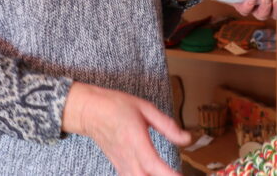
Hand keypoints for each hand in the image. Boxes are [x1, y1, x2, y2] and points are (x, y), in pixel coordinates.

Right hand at [62, 82, 189, 175]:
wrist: (90, 111)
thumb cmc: (116, 106)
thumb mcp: (145, 108)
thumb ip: (167, 125)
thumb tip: (187, 139)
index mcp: (135, 139)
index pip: (152, 163)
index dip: (167, 174)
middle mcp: (128, 156)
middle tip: (177, 174)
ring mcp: (122, 164)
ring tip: (168, 175)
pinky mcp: (119, 167)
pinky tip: (152, 175)